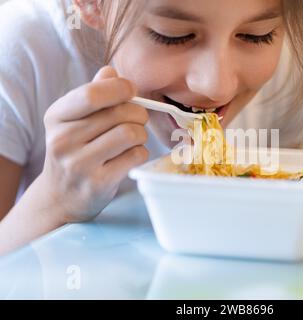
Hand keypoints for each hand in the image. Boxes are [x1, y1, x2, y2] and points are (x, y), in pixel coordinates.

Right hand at [40, 66, 148, 222]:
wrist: (62, 195)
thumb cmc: (74, 150)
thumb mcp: (74, 120)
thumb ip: (93, 94)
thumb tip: (111, 72)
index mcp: (56, 116)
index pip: (93, 94)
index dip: (120, 88)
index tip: (131, 91)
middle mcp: (63, 140)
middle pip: (120, 113)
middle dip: (138, 114)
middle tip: (137, 120)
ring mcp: (80, 164)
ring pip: (131, 134)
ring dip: (141, 134)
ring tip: (134, 138)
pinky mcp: (99, 183)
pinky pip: (136, 156)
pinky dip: (140, 153)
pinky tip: (130, 155)